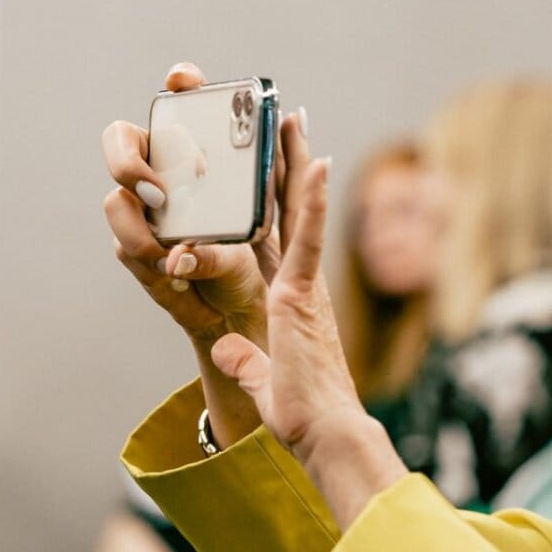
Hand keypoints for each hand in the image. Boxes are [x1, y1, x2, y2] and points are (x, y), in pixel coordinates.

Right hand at [103, 62, 279, 346]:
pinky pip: (126, 247)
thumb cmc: (263, 265)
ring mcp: (145, 211)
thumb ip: (285, 179)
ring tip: (167, 253)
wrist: (244, 318)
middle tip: (155, 192)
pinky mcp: (137, 248)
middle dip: (127, 159)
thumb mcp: (277, 224)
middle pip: (123, 139)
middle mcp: (167, 174)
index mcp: (205, 156)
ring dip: (138, 226)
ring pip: (117, 200)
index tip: (184, 80)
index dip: (181, 82)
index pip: (186, 102)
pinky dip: (148, 258)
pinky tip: (174, 276)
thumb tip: (295, 119)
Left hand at [209, 113, 372, 467]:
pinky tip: (314, 163)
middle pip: (289, 212)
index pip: (279, 237)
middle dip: (286, 164)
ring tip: (292, 119)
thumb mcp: (264, 378)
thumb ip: (247, 360)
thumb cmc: (303, 415)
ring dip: (295, 163)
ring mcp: (302, 286)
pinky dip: (310, 201)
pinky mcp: (300, 296)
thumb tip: (228, 349)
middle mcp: (300, 284)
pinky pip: (305, 240)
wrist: (324, 432)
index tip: (279, 163)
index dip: (277, 199)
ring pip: (298, 213)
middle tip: (285, 119)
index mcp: (291, 300)